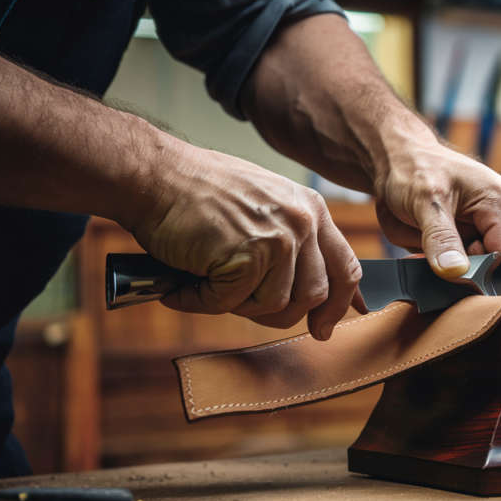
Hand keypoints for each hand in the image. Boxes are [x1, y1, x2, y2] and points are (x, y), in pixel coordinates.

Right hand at [121, 137, 363, 336]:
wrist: (154, 174)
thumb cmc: (199, 191)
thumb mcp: (265, 204)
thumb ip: (293, 240)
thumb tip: (312, 290)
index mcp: (312, 210)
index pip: (346, 268)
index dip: (341, 304)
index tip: (326, 326)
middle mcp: (302, 223)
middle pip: (314, 296)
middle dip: (282, 314)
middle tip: (249, 311)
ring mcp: (277, 240)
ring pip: (274, 305)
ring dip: (236, 304)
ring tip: (207, 284)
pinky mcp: (246, 257)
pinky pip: (229, 304)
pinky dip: (200, 302)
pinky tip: (182, 288)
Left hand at [373, 141, 500, 277]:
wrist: (402, 157)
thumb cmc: (413, 171)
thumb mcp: (423, 203)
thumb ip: (440, 239)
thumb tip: (457, 272)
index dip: (485, 270)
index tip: (457, 269)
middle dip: (490, 268)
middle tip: (457, 257)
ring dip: (483, 262)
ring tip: (455, 247)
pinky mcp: (495, 224)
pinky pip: (495, 254)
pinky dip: (475, 258)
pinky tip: (456, 246)